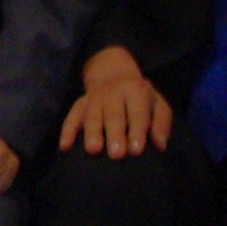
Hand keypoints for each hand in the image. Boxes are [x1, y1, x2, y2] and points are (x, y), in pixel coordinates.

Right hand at [57, 51, 175, 158]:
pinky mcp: (80, 104)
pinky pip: (72, 116)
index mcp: (135, 90)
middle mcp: (113, 93)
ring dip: (92, 132)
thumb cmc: (139, 96)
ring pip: (92, 115)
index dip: (137, 130)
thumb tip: (160, 145)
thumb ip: (161, 123)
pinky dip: (67, 131)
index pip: (137, 112)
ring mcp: (94, 98)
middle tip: (116, 154)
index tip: (136, 150)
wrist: (112, 71)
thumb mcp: (157, 103)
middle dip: (114, 134)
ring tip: (93, 150)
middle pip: (113, 114)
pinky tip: (64, 146)